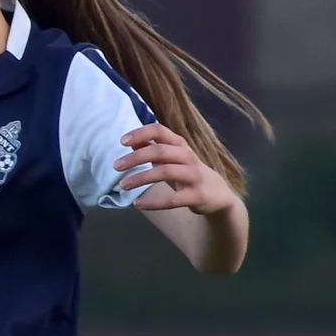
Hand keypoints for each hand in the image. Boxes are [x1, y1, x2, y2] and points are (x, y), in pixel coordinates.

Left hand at [114, 123, 233, 212]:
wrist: (218, 195)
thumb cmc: (188, 173)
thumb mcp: (172, 159)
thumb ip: (152, 149)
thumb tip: (130, 140)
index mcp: (180, 145)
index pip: (160, 131)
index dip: (141, 133)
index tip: (122, 141)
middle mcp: (188, 157)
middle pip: (160, 151)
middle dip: (136, 158)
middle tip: (116, 166)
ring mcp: (194, 176)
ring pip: (166, 172)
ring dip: (141, 178)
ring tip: (123, 185)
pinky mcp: (197, 195)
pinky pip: (174, 199)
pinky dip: (154, 202)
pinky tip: (138, 204)